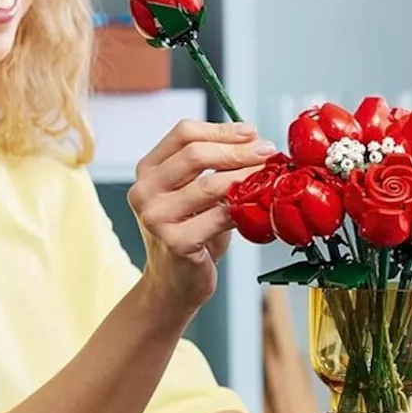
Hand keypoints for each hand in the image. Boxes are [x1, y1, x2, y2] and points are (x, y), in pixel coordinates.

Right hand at [127, 119, 277, 310]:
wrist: (174, 283)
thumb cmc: (190, 233)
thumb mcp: (194, 192)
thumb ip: (213, 166)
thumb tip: (254, 140)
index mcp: (148, 170)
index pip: (183, 133)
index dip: (221, 129)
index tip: (251, 132)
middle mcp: (144, 191)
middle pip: (195, 154)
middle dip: (237, 150)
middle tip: (266, 152)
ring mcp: (155, 217)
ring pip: (208, 185)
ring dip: (244, 177)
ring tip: (266, 175)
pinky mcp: (175, 242)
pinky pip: (218, 217)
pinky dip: (242, 208)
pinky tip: (257, 206)